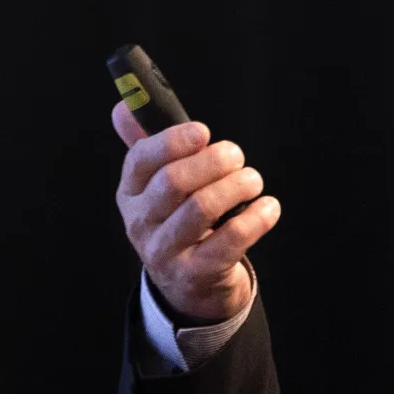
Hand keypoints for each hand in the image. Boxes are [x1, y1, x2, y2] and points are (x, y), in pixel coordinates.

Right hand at [113, 100, 279, 323]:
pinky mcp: (196, 275)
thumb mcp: (157, 188)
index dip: (172, 142)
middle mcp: (141, 224)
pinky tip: (269, 207)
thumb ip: (146, 146)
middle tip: (237, 155)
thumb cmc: (179, 223)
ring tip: (253, 180)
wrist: (190, 288)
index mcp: (131, 194)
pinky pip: (230, 241)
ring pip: (201, 209)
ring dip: (236, 186)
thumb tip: (124, 105)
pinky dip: (255, 219)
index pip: (141, 161)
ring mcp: (166, 252)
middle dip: (211, 162)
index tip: (203, 131)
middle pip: (173, 182)